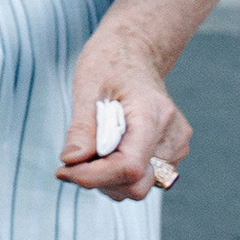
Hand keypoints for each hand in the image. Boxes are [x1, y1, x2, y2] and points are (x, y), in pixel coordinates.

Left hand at [58, 26, 189, 201]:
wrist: (134, 52)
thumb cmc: (108, 63)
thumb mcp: (87, 87)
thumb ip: (82, 128)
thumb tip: (70, 161)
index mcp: (153, 114)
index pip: (130, 166)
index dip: (94, 176)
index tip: (63, 170)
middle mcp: (173, 136)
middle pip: (137, 185)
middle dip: (99, 180)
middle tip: (70, 163)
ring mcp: (177, 146)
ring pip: (141, 187)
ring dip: (108, 179)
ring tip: (89, 150)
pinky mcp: (173, 151)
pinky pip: (146, 178)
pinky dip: (120, 174)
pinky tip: (104, 151)